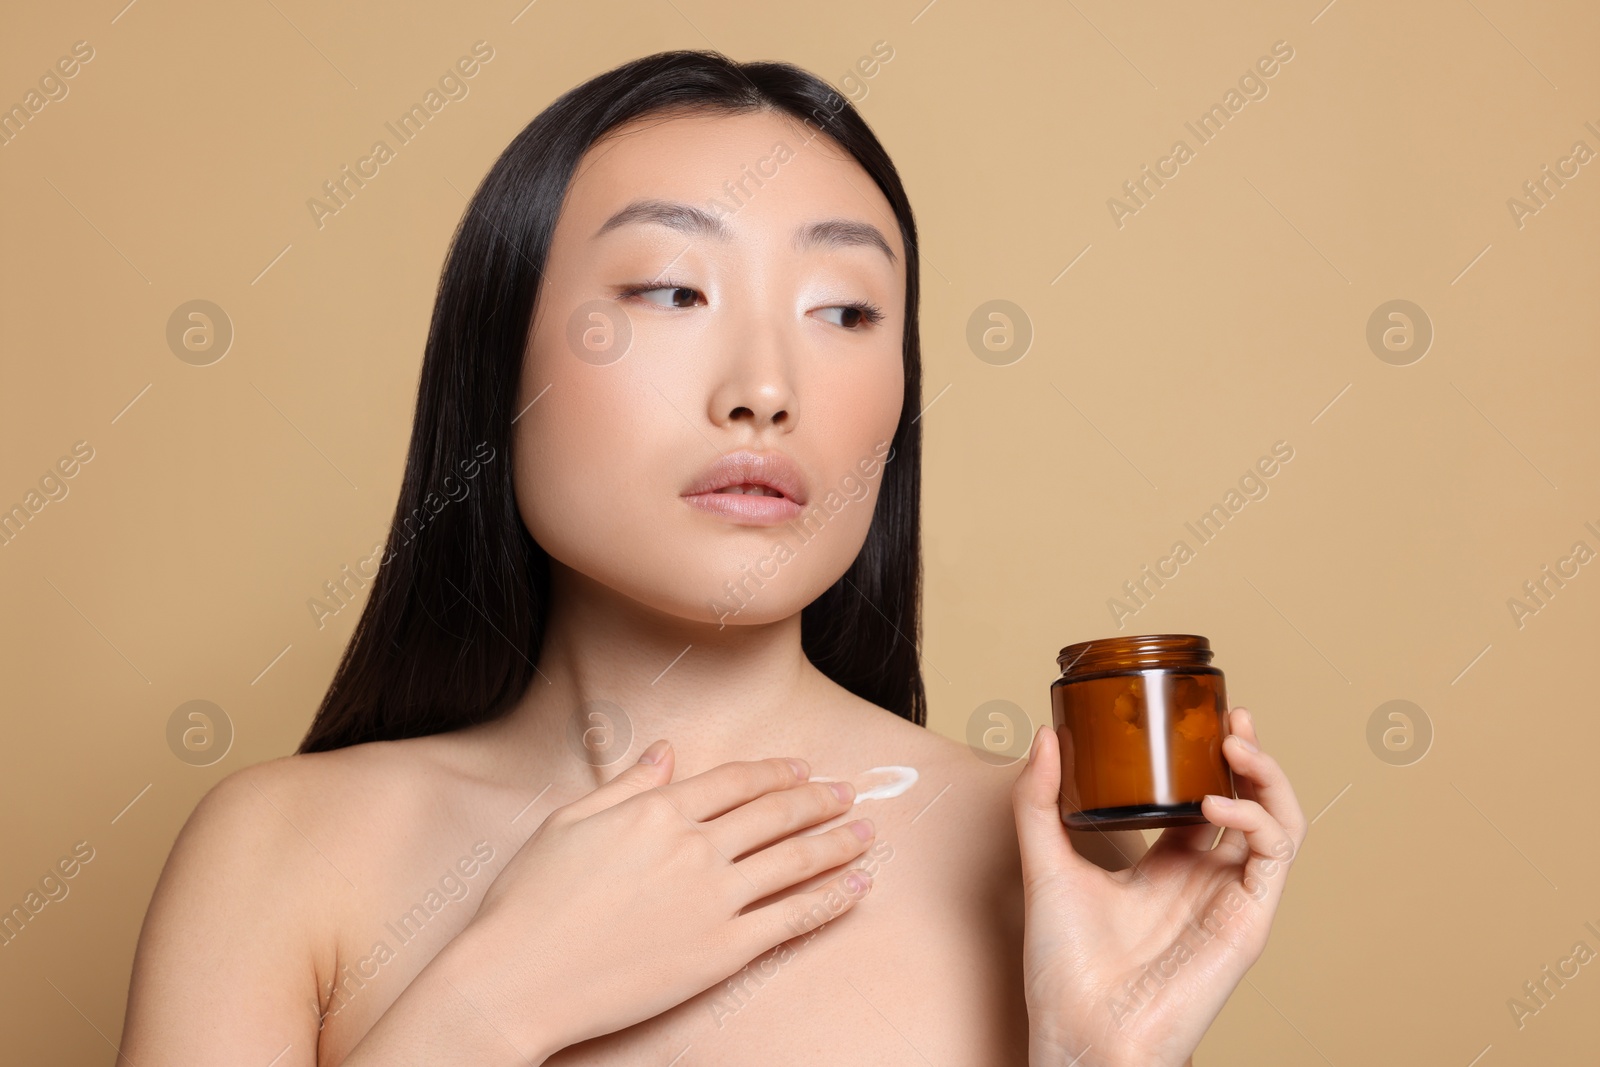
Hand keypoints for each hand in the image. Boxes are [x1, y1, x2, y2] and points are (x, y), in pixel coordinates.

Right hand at [442, 740, 875, 1057]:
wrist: (517, 977)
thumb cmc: (529, 900)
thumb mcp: (570, 822)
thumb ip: (627, 784)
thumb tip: (667, 752)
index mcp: (657, 809)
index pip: (736, 780)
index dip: (776, 772)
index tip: (802, 770)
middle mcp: (694, 846)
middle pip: (775, 813)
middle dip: (819, 800)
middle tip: (848, 793)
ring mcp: (713, 899)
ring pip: (794, 860)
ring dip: (838, 842)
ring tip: (867, 833)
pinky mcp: (722, 950)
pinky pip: (792, 918)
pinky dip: (831, 899)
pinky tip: (855, 887)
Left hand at [1011, 708, 1305, 1066]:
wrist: (1079, 1029)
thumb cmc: (1063, 966)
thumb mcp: (1044, 863)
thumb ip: (1039, 801)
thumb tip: (1044, 736)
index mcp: (1165, 865)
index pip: (1203, 796)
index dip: (1210, 754)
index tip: (1202, 712)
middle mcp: (1204, 878)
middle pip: (1249, 802)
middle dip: (1249, 754)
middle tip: (1231, 717)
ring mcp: (1229, 898)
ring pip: (1277, 822)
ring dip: (1266, 777)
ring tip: (1235, 744)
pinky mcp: (1246, 922)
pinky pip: (1275, 857)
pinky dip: (1256, 819)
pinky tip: (1214, 804)